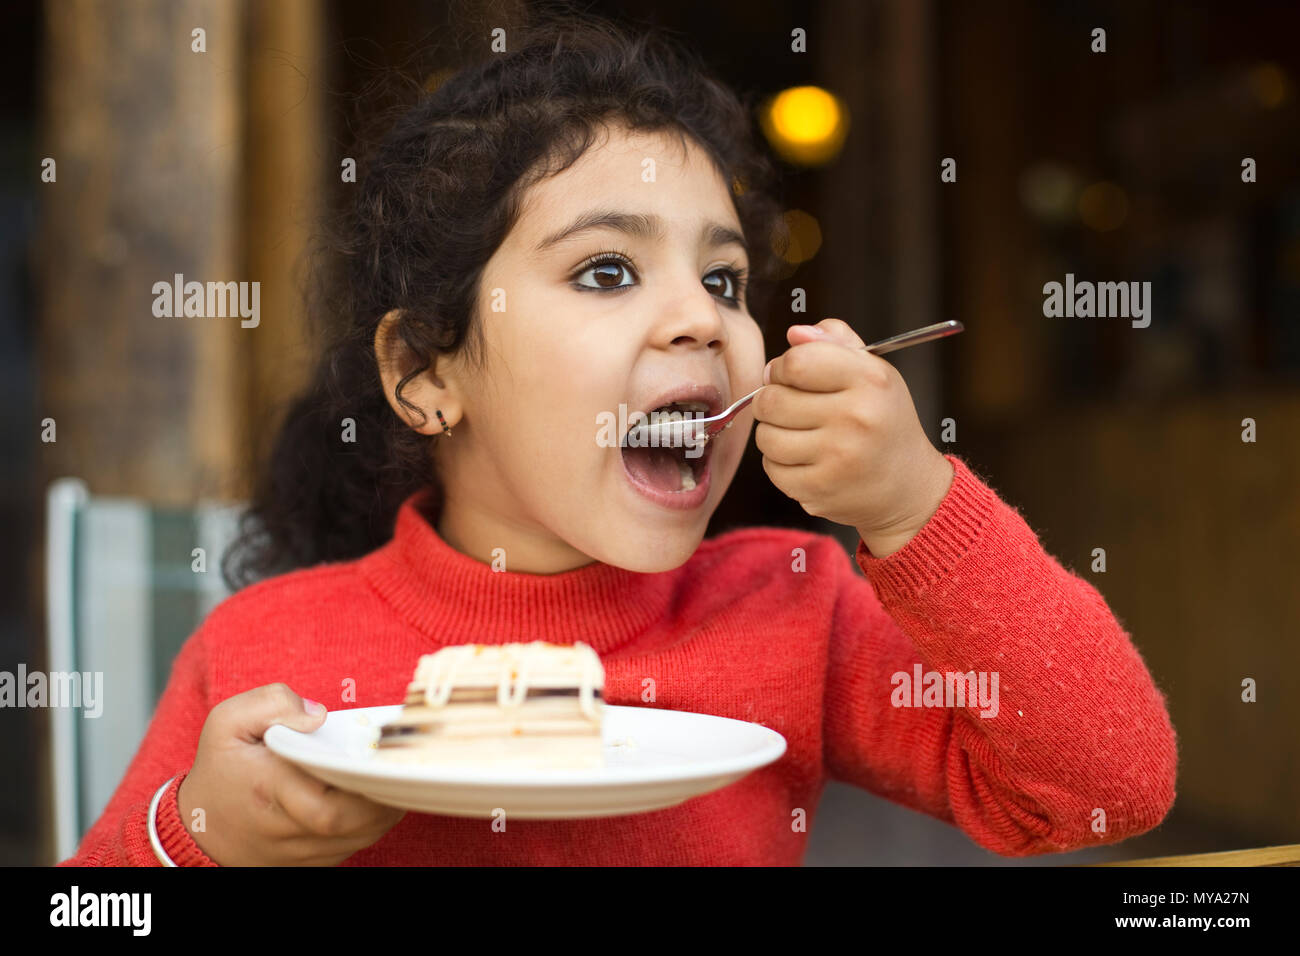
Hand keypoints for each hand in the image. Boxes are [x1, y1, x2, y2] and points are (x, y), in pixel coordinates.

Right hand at [177, 684, 405, 865]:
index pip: (326, 802)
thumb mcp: (227, 722)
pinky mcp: (313, 862)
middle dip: (385, 793)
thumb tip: (318, 714)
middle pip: (353, 823)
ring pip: (362, 836)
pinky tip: (379, 793)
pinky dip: (374, 821)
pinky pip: (356, 844)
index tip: (378, 754)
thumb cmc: (221, 769)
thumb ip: (270, 703)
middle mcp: (288, 828)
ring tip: (396, 773)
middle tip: (398, 761)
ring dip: (386, 807)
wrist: (198, 827)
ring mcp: (301, 852)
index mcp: (270, 789)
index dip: (362, 782)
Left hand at [755, 318, 953, 557]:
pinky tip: (803, 459)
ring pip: (766, 436)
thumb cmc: (884, 422)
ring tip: (796, 433)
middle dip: (771, 400)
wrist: (908, 486)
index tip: (788, 375)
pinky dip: (779, 463)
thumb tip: (795, 333)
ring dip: (773, 432)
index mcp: (870, 380)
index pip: (796, 362)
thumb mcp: (874, 373)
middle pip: (772, 400)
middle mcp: (856, 417)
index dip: (781, 367)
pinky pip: (771, 468)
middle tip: (788, 406)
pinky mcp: (821, 489)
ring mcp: (838, 457)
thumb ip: (836, 344)